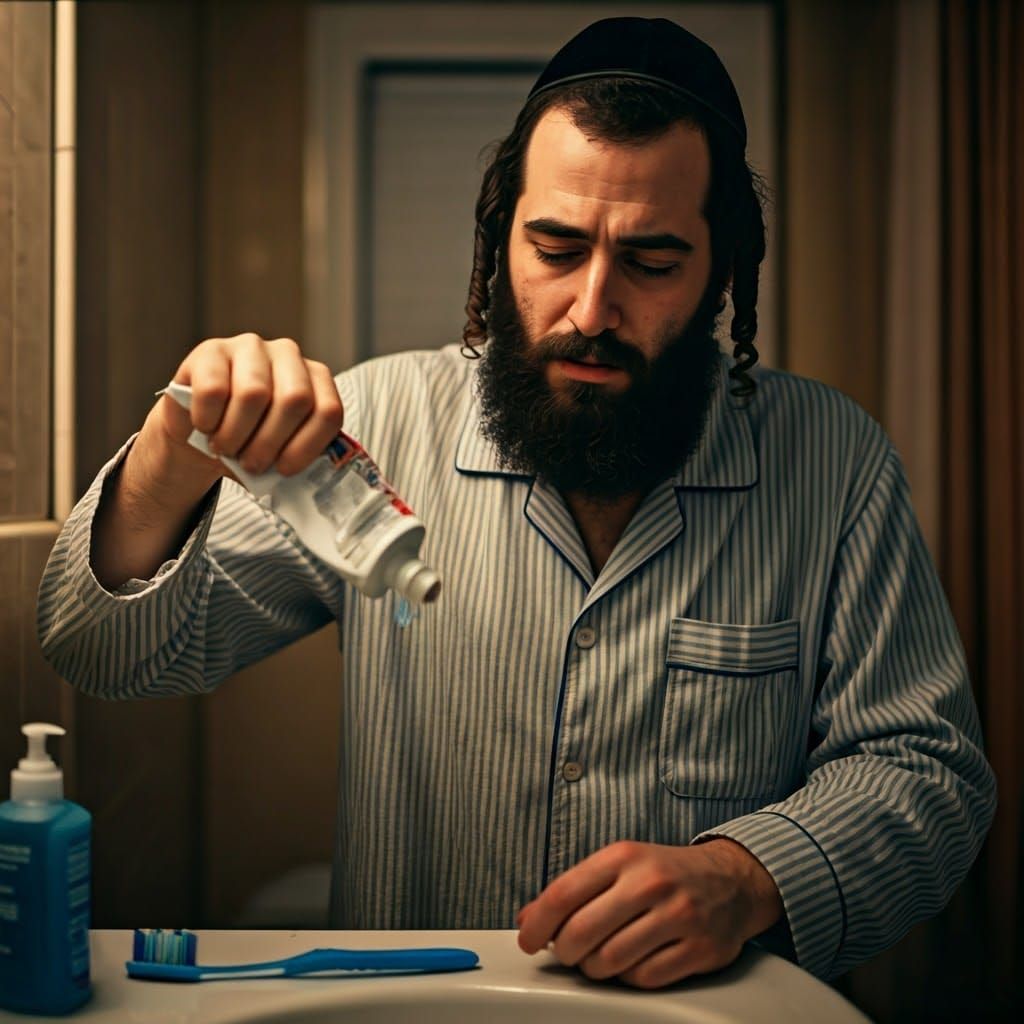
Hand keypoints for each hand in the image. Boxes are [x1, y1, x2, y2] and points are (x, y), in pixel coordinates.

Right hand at [137, 332, 344, 506]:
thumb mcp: (279, 450)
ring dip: (236, 434)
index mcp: (316, 379)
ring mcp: (250, 348)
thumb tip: (304, 482)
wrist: (201, 429)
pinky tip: (206, 427)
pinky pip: (214, 389)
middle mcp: (288, 355)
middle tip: (251, 464)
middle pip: (294, 400)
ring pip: (254, 394)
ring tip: (225, 448)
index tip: (284, 469)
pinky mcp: (210, 350)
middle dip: (270, 443)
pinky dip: (208, 419)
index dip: (307, 446)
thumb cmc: (249, 441)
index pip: (327, 411)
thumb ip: (296, 456)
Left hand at [516, 838, 782, 988]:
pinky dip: (629, 978)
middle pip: (582, 932)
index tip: (528, 939)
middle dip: (565, 951)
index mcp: (624, 856)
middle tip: (567, 952)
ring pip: (611, 961)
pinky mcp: (700, 949)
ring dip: (595, 968)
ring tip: (599, 957)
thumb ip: (576, 888)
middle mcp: (651, 883)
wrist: (731, 879)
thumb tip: (530, 919)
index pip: (564, 893)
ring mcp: (678, 916)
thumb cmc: (665, 872)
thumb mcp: (620, 864)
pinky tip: (631, 962)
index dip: (538, 923)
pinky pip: (645, 978)